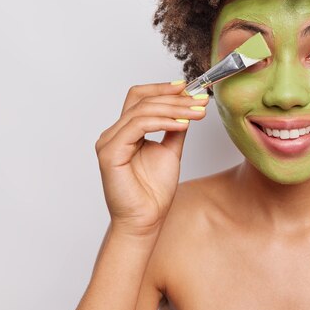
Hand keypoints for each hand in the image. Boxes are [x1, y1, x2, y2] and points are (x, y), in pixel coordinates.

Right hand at [94, 81, 208, 235]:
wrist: (146, 220)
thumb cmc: (154, 191)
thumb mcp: (171, 151)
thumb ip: (175, 129)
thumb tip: (187, 107)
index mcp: (125, 131)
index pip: (140, 97)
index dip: (163, 88)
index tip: (190, 88)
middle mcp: (114, 133)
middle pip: (142, 100)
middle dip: (175, 98)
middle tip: (200, 100)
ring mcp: (109, 141)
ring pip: (142, 110)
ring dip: (174, 108)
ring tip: (197, 113)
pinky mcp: (110, 153)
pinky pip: (138, 126)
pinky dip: (163, 122)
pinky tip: (183, 125)